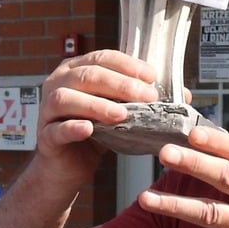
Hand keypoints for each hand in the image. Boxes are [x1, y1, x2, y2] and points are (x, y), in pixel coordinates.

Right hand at [35, 51, 157, 180]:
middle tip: (147, 96)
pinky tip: (89, 130)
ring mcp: (48, 110)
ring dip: (96, 104)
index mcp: (76, 71)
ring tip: (122, 114)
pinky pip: (56, 129)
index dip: (127, 65)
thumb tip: (183, 95)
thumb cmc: (93, 137)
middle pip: (87, 75)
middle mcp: (58, 85)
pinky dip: (73, 128)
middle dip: (120, 84)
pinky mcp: (45, 136)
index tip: (150, 77)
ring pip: (66, 98)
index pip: (102, 58)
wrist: (67, 169)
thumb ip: (142, 101)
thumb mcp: (120, 114)